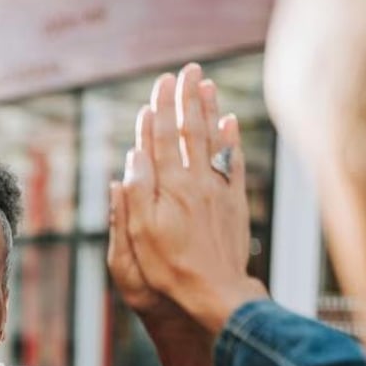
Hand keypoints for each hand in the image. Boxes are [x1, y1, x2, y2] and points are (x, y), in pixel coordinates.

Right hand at [122, 63, 267, 332]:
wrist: (214, 293)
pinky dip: (231, 139)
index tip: (157, 87)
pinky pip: (232, 162)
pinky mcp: (233, 203)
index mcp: (168, 190)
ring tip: (206, 84)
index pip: (161, 141)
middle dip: (185, 99)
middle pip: (189, 132)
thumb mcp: (138, 237)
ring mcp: (217, 191)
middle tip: (184, 71)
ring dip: (208, 109)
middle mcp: (194, 183)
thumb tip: (132, 158)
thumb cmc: (168, 270)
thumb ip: (134, 195)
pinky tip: (230, 122)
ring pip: (212, 140)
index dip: (158, 113)